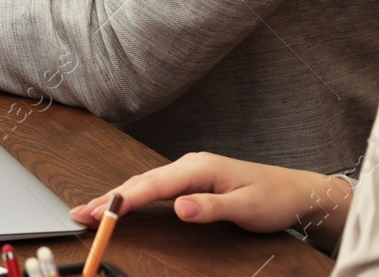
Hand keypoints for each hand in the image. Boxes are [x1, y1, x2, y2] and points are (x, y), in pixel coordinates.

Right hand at [71, 152, 352, 250]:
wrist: (298, 191)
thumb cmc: (274, 198)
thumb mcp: (246, 208)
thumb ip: (210, 208)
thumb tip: (178, 207)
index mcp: (197, 168)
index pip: (151, 186)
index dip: (122, 200)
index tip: (100, 212)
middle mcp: (187, 165)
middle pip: (139, 182)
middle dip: (107, 198)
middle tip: (80, 213)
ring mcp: (188, 171)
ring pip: (143, 183)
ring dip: (115, 197)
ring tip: (90, 209)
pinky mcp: (190, 179)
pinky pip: (153, 187)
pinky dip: (132, 195)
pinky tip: (120, 202)